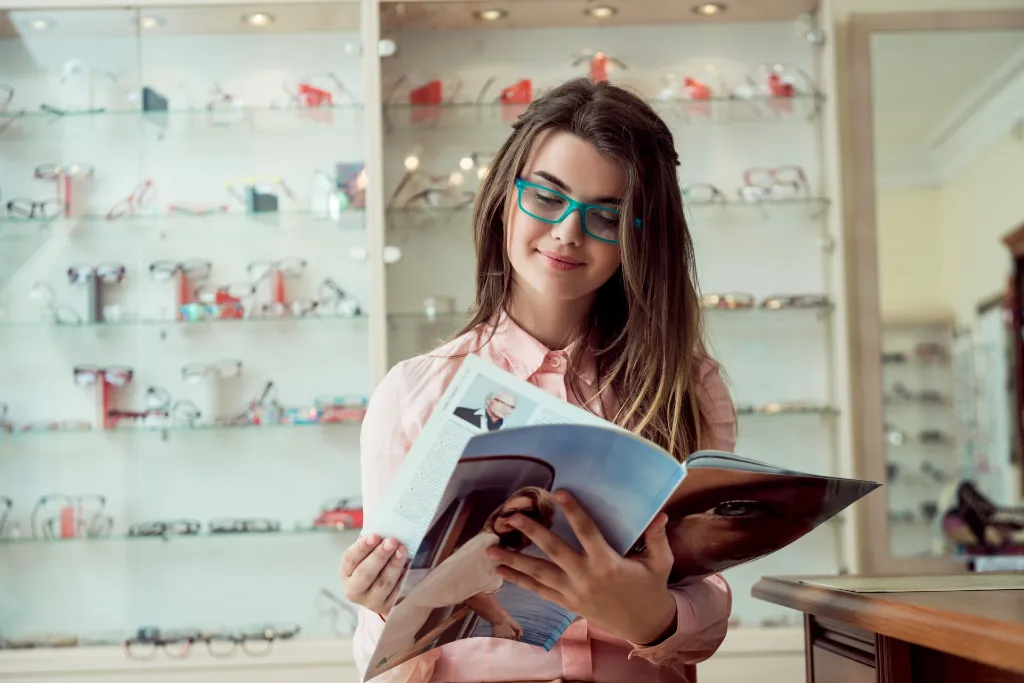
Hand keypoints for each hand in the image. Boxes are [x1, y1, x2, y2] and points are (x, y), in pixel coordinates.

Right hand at [339, 533, 407, 615]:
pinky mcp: (387, 607)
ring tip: (402, 550)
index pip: (350, 559)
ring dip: (394, 565)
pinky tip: (409, 565)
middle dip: (379, 556)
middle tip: (392, 541)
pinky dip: (403, 577)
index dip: (362, 547)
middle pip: (365, 573)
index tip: (375, 535)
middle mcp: (354, 589)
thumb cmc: (374, 563)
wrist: (382, 591)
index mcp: (346, 573)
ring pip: (382, 583)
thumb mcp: (367, 553)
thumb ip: (372, 542)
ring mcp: (370, 601)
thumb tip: (384, 527)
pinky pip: (397, 592)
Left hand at [487, 491, 676, 644]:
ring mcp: (573, 592)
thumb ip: (657, 538)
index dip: (574, 511)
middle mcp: (586, 576)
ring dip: (513, 561)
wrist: (644, 624)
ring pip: (538, 574)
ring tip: (490, 550)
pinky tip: (501, 572)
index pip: (587, 532)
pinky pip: (539, 591)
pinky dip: (519, 581)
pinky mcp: (567, 603)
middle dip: (531, 533)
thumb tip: (660, 514)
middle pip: (553, 551)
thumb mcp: (659, 562)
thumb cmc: (650, 587)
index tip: (560, 493)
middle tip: (510, 518)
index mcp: (607, 563)